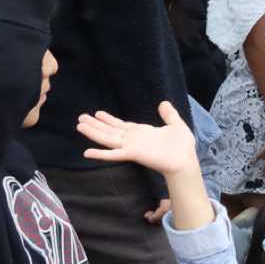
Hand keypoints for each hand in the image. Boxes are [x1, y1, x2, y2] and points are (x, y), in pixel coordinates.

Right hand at [76, 100, 199, 179]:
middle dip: (95, 124)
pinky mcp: (132, 154)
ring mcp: (131, 146)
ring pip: (107, 138)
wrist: (184, 160)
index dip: (108, 120)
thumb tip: (164, 103)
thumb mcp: (176, 125)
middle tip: (81, 117)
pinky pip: (113, 154)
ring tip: (79, 126)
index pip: (121, 125)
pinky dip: (100, 154)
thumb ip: (169, 115)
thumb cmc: (182, 146)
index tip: (98, 113)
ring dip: (93, 133)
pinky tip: (87, 152)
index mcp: (141, 132)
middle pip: (109, 130)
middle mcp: (133, 139)